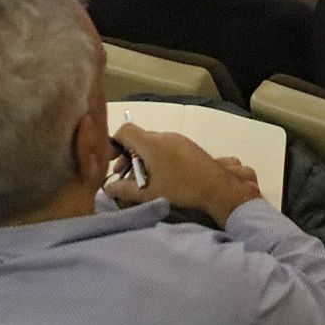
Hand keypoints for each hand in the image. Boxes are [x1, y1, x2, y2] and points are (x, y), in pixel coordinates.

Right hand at [104, 124, 262, 225]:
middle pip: (138, 138)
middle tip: (124, 175)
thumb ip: (124, 189)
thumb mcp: (149, 193)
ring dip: (142, 158)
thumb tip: (106, 188)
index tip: (110, 161)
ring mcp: (178, 139)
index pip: (125, 130)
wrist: (218, 188)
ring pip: (152, 143)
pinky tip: (160, 176)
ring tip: (142, 179)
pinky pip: (165, 146)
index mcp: (151, 143)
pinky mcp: (188, 146)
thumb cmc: (180, 189)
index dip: (113, 143)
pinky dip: (156, 158)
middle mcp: (164, 135)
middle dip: (127, 156)